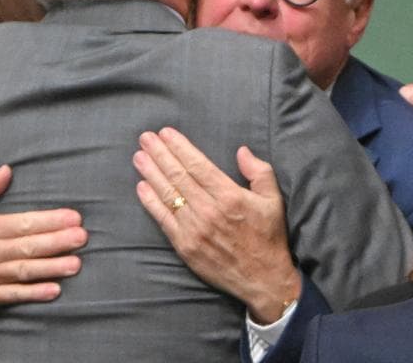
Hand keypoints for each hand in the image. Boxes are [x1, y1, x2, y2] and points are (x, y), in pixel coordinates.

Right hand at [0, 165, 87, 316]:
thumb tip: (7, 170)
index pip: (21, 223)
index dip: (48, 221)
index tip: (73, 217)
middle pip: (26, 247)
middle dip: (56, 242)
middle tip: (82, 237)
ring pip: (23, 271)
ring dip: (51, 268)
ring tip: (75, 264)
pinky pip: (12, 295)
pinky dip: (33, 293)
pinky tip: (54, 289)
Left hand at [133, 127, 299, 323]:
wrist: (263, 279)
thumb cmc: (268, 237)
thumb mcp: (273, 200)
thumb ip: (259, 172)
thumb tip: (241, 151)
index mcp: (230, 196)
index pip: (197, 165)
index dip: (179, 147)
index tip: (165, 133)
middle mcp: (209, 211)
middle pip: (178, 176)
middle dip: (159, 154)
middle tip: (145, 138)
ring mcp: (194, 229)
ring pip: (168, 195)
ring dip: (151, 173)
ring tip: (138, 157)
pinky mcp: (185, 247)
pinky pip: (163, 220)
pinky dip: (150, 202)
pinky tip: (141, 187)